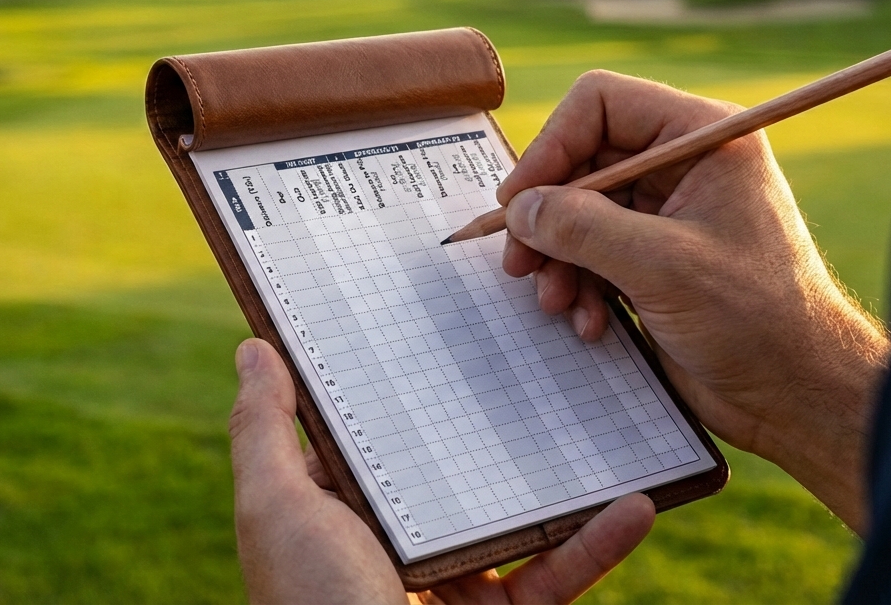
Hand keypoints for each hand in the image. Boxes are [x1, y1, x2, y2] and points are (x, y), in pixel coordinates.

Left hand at [230, 337, 655, 604]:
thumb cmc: (309, 602)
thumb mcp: (276, 506)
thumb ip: (265, 429)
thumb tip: (252, 346)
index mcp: (338, 509)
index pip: (372, 427)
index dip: (398, 373)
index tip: (439, 314)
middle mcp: (394, 540)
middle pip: (452, 462)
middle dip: (492, 409)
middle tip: (537, 343)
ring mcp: (451, 583)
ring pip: (514, 514)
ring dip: (562, 471)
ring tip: (602, 414)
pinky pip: (557, 574)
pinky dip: (598, 542)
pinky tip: (637, 502)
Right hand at [496, 70, 890, 532]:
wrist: (797, 395)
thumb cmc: (756, 321)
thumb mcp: (661, 267)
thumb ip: (582, 227)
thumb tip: (519, 208)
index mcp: (701, 139)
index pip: (601, 104)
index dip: (552, 146)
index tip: (521, 201)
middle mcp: (682, 166)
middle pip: (580, 160)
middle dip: (548, 215)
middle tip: (519, 261)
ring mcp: (667, 214)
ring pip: (578, 211)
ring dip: (558, 258)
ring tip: (557, 301)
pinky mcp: (654, 259)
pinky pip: (592, 253)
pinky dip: (579, 285)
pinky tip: (590, 321)